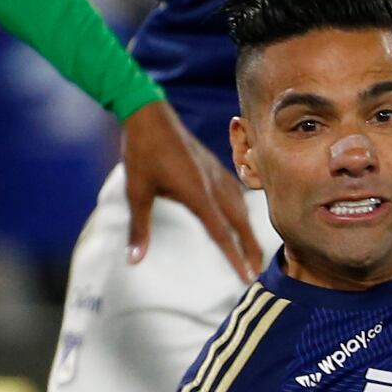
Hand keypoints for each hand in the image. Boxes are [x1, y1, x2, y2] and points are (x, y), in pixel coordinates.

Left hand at [121, 101, 262, 276]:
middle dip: (250, 247)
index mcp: (197, 193)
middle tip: (257, 270)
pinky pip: (234, 191)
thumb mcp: (136, 192)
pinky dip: (241, 208)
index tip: (246, 277)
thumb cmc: (141, 152)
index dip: (235, 257)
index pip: (222, 232)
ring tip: (253, 248)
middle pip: (239, 221)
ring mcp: (215, 172)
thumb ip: (139, 229)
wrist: (148, 114)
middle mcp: (212, 184)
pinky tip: (239, 213)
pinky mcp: (211, 165)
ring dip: (247, 229)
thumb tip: (134, 261)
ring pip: (239, 206)